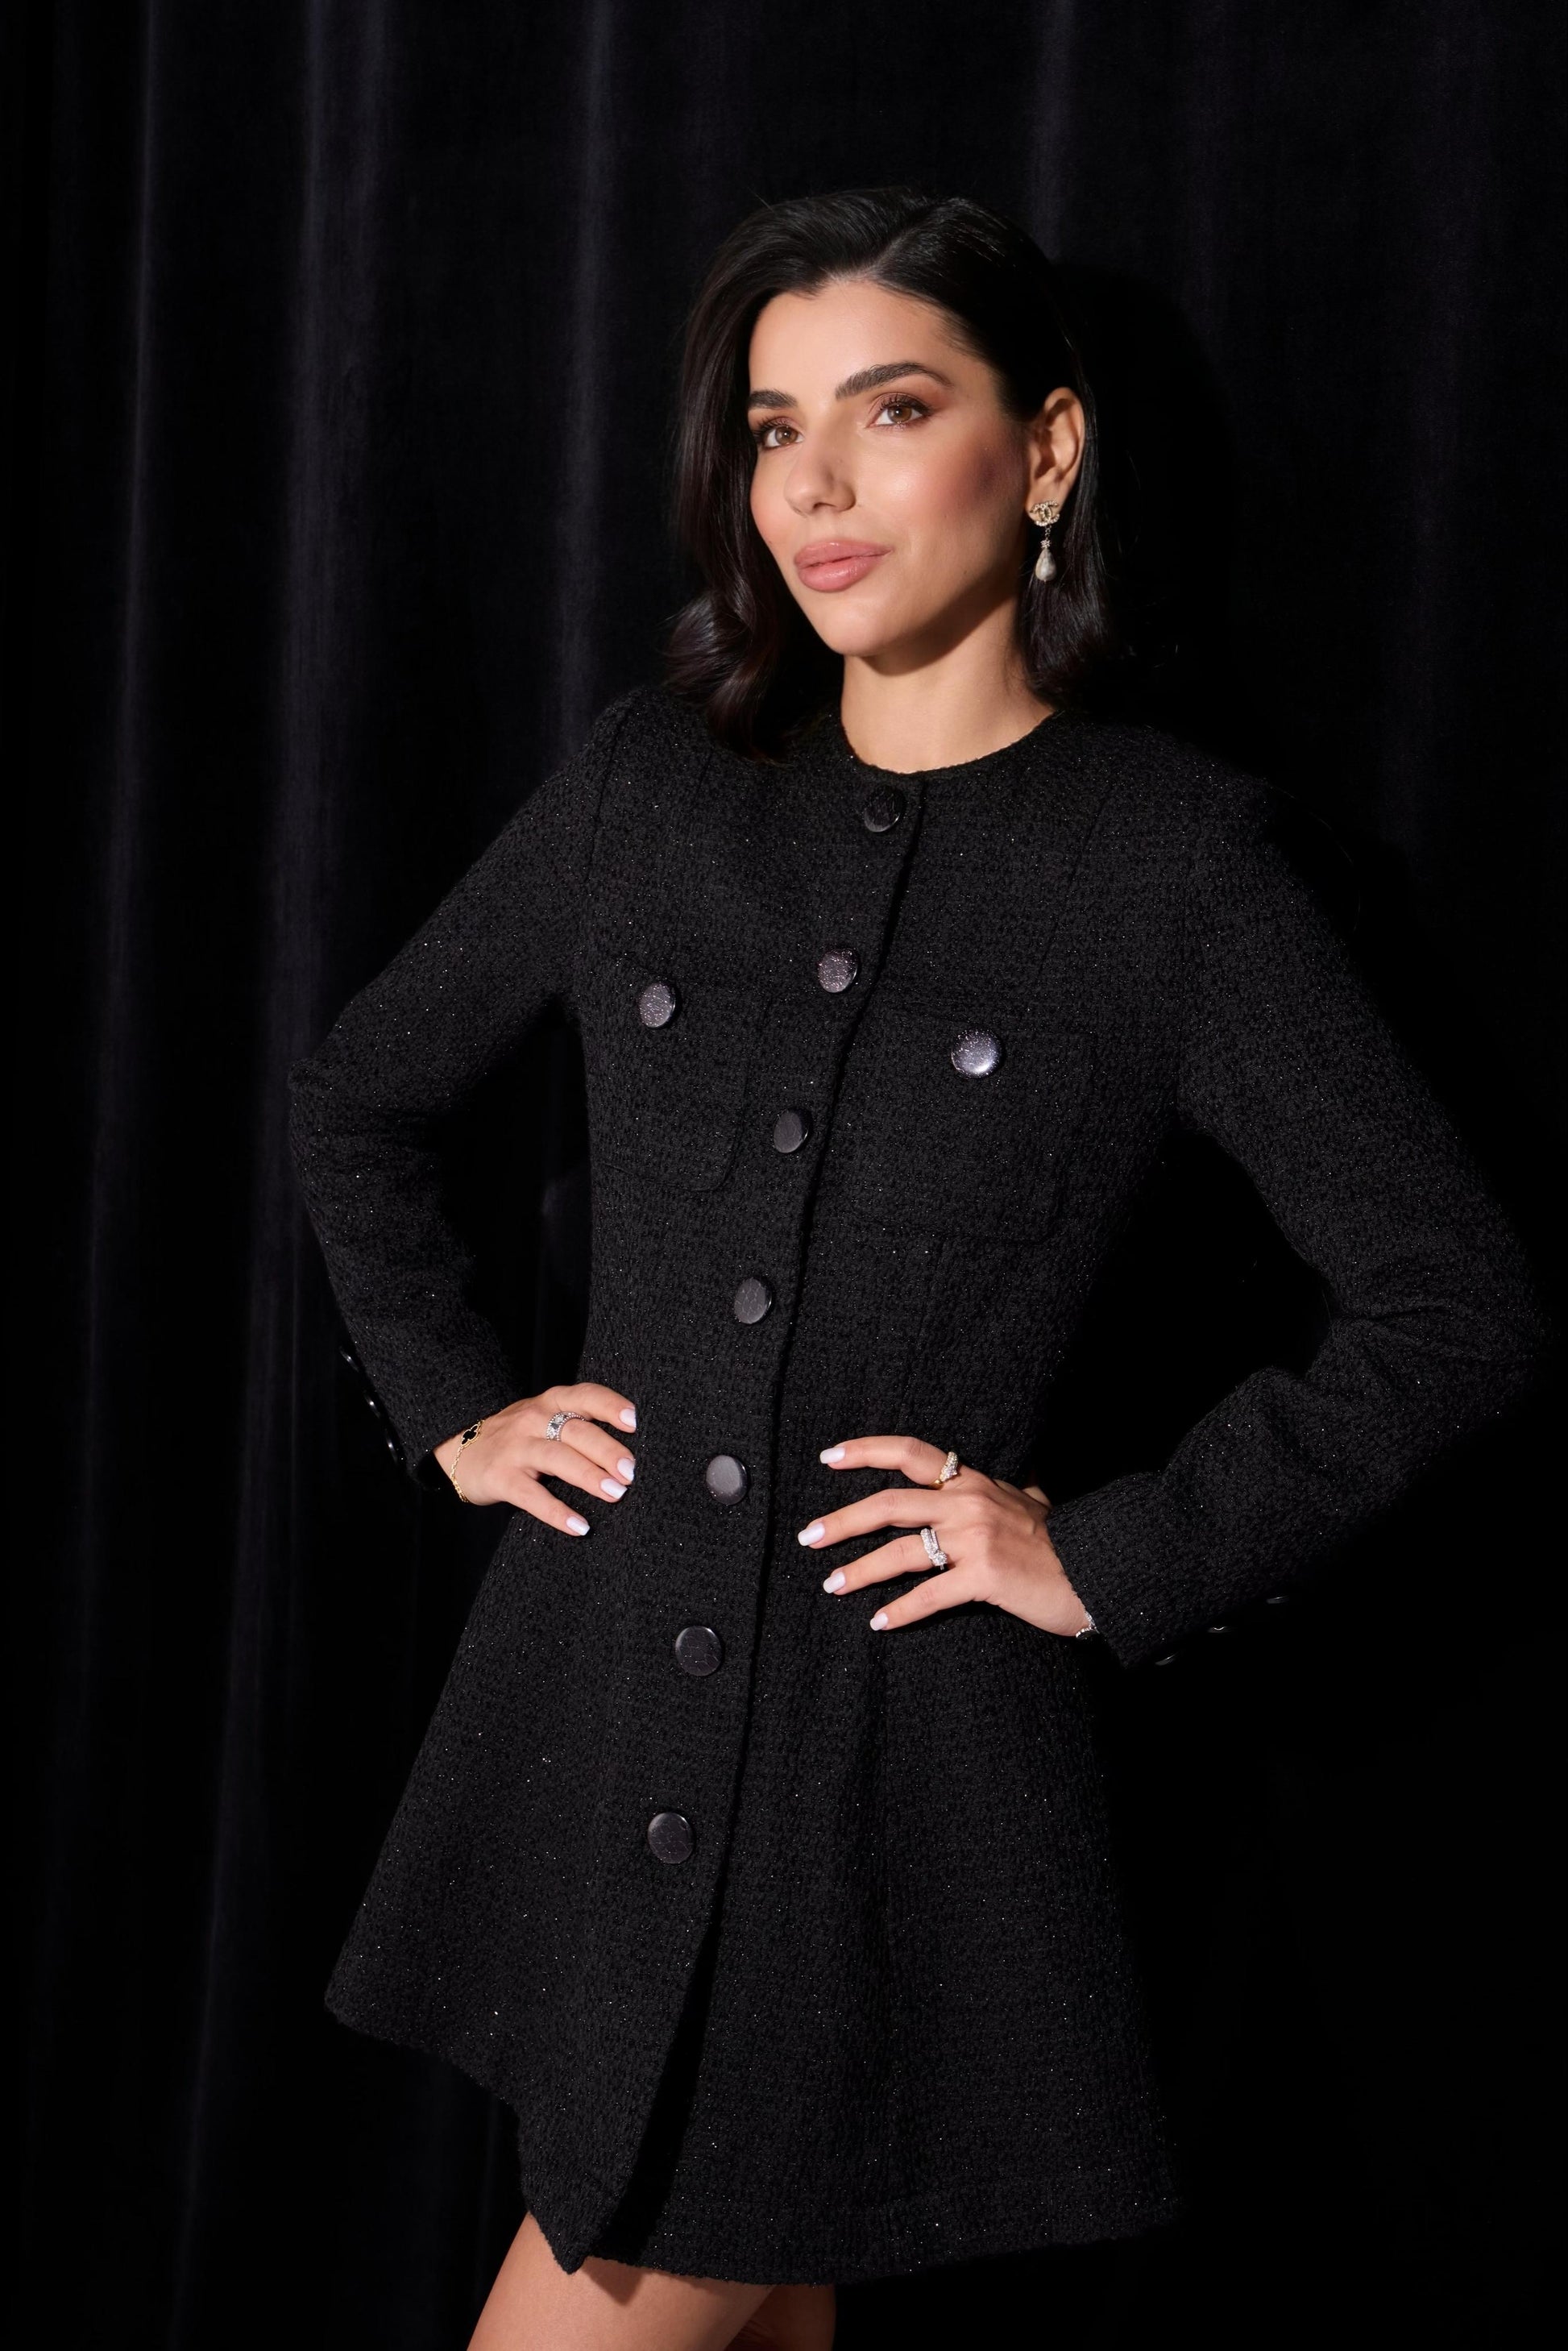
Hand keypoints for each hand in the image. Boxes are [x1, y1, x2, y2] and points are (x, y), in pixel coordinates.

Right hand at [432, 1382, 637, 1534]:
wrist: (459, 1453)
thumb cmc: (518, 1437)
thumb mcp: (543, 1418)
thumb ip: (577, 1424)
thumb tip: (628, 1449)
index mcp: (550, 1403)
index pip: (584, 1396)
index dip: (609, 1405)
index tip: (634, 1421)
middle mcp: (533, 1420)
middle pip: (576, 1431)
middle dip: (607, 1450)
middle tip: (631, 1472)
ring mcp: (516, 1449)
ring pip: (557, 1458)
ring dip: (589, 1475)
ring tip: (615, 1493)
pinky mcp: (502, 1478)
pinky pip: (533, 1497)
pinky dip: (557, 1512)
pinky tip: (580, 1526)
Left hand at [797, 1434, 1092, 1637]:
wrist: (1097, 1572)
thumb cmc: (1063, 1540)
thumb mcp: (1034, 1499)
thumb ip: (1015, 1484)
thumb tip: (1022, 1468)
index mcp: (973, 1481)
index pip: (911, 1453)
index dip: (867, 1451)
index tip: (828, 1456)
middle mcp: (969, 1503)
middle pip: (891, 1504)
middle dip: (844, 1520)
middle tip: (809, 1535)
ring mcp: (976, 1540)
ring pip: (902, 1552)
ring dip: (860, 1571)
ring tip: (832, 1585)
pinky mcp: (985, 1577)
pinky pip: (930, 1595)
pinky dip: (901, 1611)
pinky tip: (879, 1623)